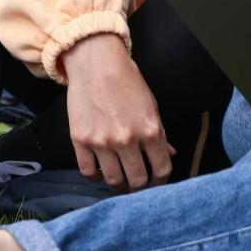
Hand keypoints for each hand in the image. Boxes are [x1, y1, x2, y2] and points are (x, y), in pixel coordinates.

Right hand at [60, 33, 173, 190]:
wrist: (96, 63)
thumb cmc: (127, 81)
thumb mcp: (151, 105)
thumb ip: (160, 134)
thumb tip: (169, 154)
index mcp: (150, 130)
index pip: (162, 169)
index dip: (161, 181)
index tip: (157, 182)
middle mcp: (127, 139)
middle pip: (138, 180)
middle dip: (140, 187)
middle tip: (138, 185)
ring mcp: (102, 142)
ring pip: (113, 180)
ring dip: (119, 185)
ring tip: (121, 183)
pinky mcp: (80, 140)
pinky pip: (88, 172)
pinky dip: (96, 177)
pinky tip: (101, 172)